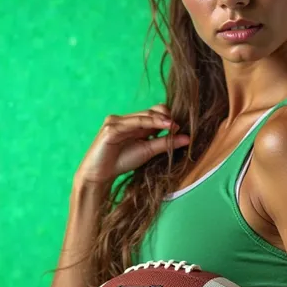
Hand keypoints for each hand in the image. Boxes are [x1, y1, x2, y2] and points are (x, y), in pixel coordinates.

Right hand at [75, 103, 189, 184]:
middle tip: (179, 125)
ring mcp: (116, 121)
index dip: (168, 117)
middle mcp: (125, 119)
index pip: (155, 112)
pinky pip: (133, 123)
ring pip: (143, 115)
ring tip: (174, 125)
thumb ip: (165, 143)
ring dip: (160, 120)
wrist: (98, 175)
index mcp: (134, 123)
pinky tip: (161, 127)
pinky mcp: (111, 128)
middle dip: (167, 117)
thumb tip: (188, 138)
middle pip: (151, 111)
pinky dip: (149, 124)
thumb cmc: (122, 162)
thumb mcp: (148, 151)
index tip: (182, 126)